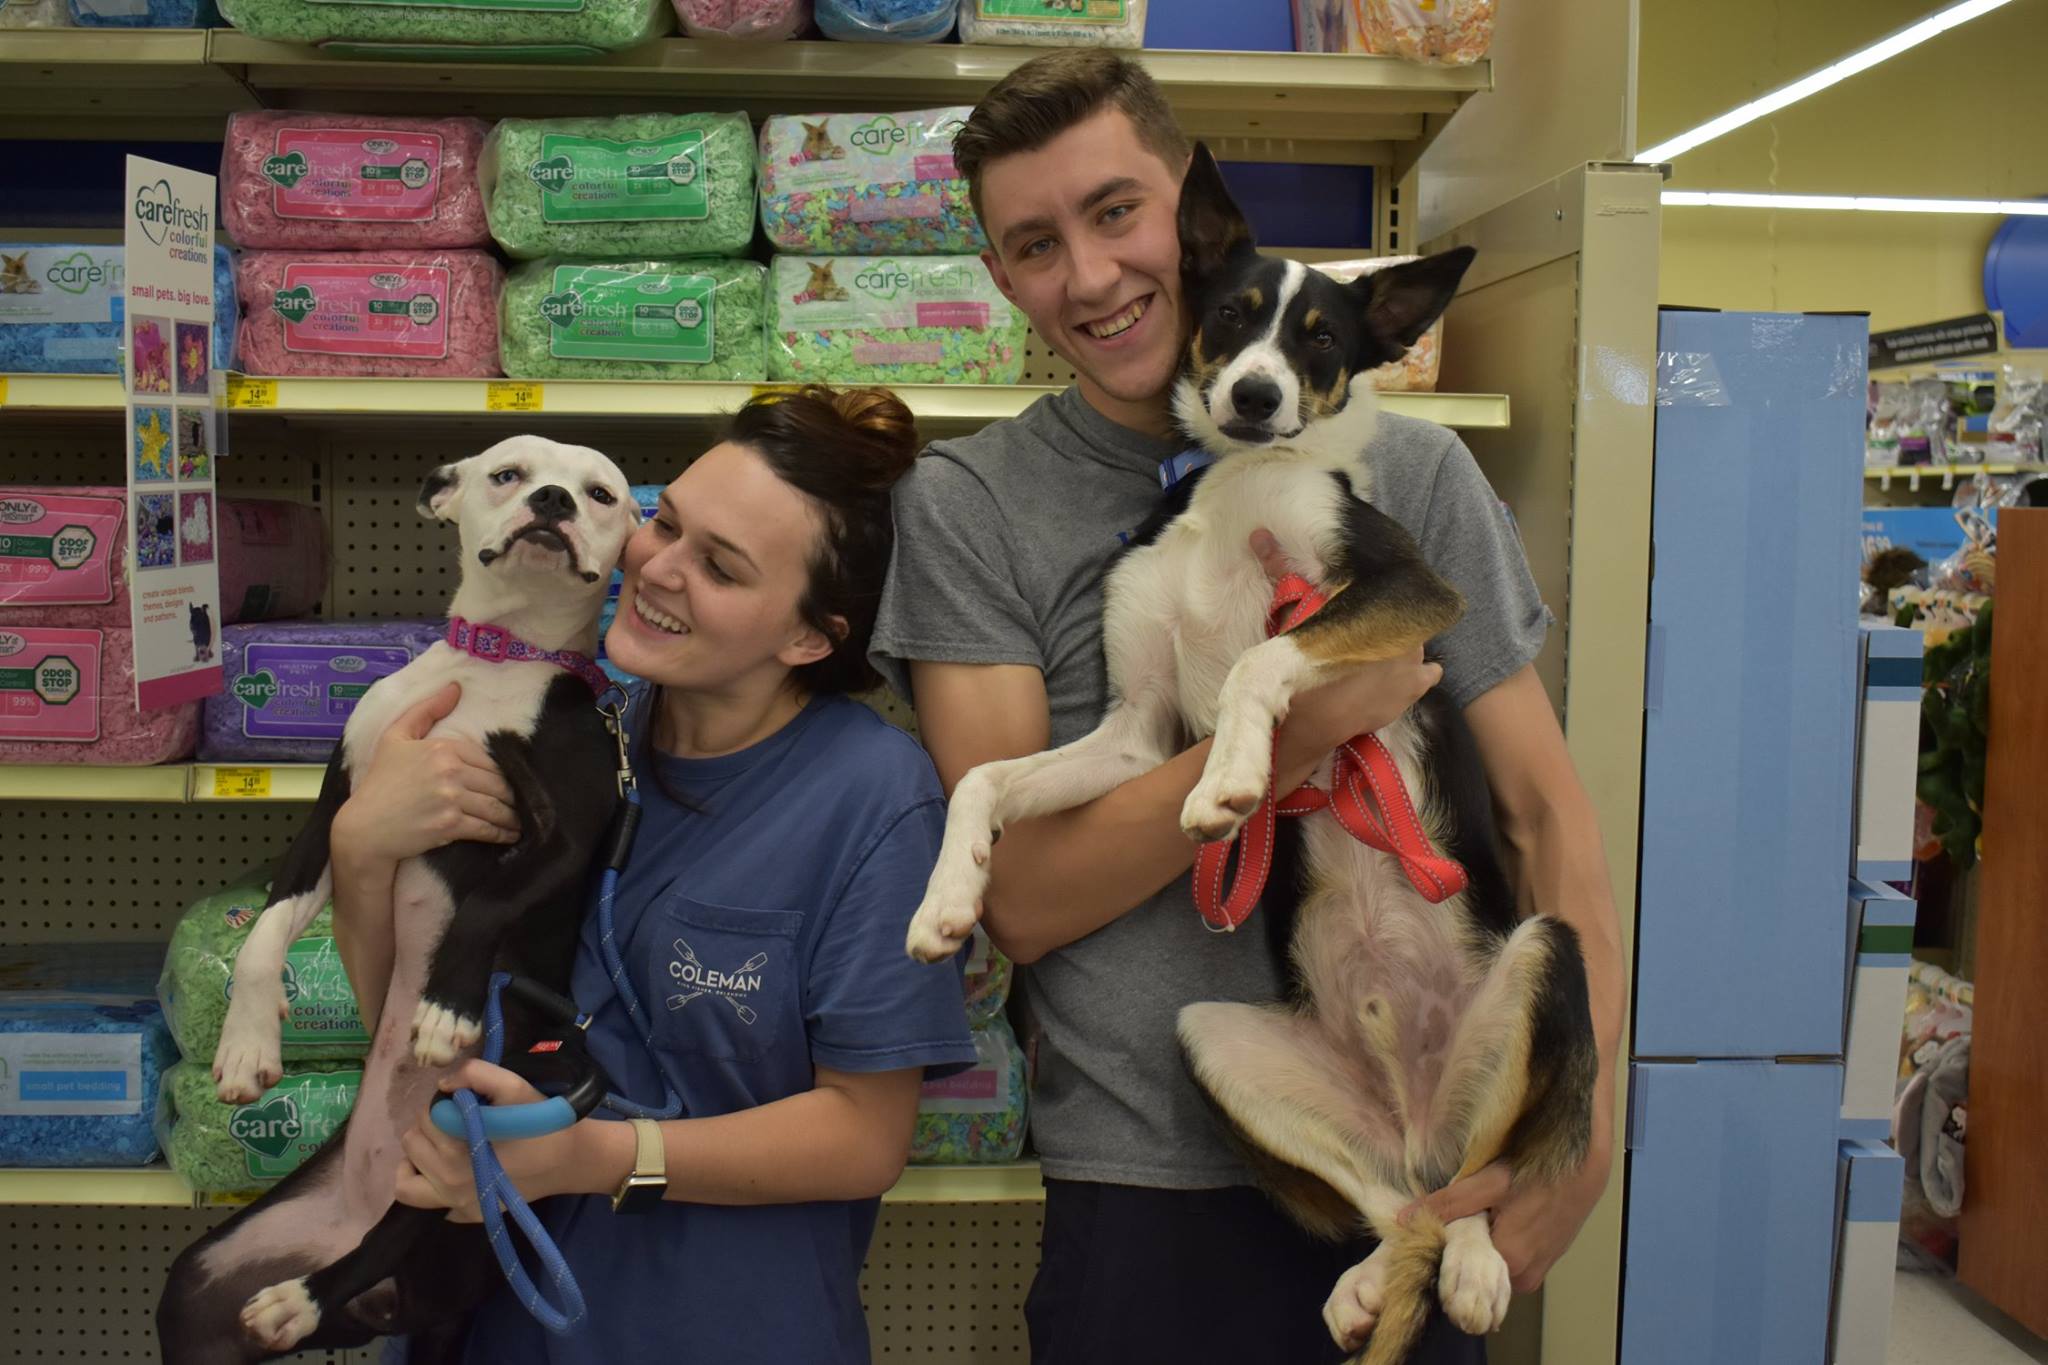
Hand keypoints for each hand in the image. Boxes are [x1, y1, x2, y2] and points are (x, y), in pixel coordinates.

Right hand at [331, 683, 519, 865]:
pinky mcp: (450, 826)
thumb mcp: (395, 737)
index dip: (502, 774)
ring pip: (496, 807)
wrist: (364, 827)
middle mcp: (450, 772)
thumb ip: (426, 710)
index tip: (512, 783)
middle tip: (523, 804)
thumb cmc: (380, 781)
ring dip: (513, 817)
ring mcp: (451, 800)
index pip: (487, 760)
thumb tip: (455, 688)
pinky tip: (510, 835)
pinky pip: (486, 828)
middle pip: (498, 783)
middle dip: (513, 796)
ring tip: (520, 822)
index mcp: (442, 748)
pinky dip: (502, 834)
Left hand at [394, 1061, 576, 1221]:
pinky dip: (429, 1185)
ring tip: (444, 1145)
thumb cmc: (540, 1121)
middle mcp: (450, 1181)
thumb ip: (475, 1074)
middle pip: (412, 1143)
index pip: (427, 1116)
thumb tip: (443, 1085)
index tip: (465, 1102)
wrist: (570, 1159)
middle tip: (459, 1121)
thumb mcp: (513, 1085)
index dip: (444, 1102)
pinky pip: (427, 1201)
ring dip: (420, 1156)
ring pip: (406, 1179)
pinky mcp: (465, 1216)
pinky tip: (451, 1170)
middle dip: (430, 1126)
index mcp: (458, 1148)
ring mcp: (455, 1204)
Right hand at [1250, 530, 1442, 774]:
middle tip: (1369, 626)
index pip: (1390, 587)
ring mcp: (1412, 661)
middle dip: (1390, 618)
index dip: (1380, 592)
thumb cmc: (1301, 666)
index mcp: (1378, 606)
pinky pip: (1430, 673)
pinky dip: (1421, 672)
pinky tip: (1406, 673)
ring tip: (1382, 651)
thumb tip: (1258, 532)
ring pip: (1417, 642)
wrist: (1310, 720)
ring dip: (1404, 644)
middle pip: (1403, 615)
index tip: (1367, 598)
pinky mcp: (1412, 690)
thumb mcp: (1290, 615)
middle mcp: (1403, 629)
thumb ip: (1280, 571)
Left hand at [1397, 1091, 1615, 1293]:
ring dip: (1479, 1242)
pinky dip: (1497, 1241)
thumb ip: (1448, 1204)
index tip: (1423, 1233)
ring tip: (1472, 1213)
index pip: (1459, 1273)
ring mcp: (1537, 1272)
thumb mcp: (1491, 1183)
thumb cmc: (1541, 1171)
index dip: (1440, 1252)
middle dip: (1459, 1246)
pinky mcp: (1544, 1261)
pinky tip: (1494, 1217)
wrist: (1588, 1163)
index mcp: (1509, 1264)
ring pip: (1492, 1263)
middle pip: (1476, 1270)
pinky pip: (1509, 1259)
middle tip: (1447, 1217)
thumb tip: (1403, 1220)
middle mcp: (1524, 1278)